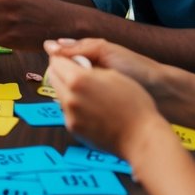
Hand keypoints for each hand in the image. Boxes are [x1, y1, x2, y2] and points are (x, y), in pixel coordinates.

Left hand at [46, 40, 163, 156]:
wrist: (141, 136)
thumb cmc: (134, 103)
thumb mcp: (113, 75)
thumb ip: (89, 67)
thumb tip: (76, 63)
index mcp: (78, 80)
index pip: (56, 61)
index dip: (63, 58)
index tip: (69, 59)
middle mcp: (69, 97)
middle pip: (53, 77)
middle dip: (61, 72)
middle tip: (76, 73)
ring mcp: (69, 115)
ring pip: (59, 95)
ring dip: (67, 90)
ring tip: (88, 92)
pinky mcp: (72, 129)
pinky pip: (67, 111)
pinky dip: (74, 107)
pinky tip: (92, 109)